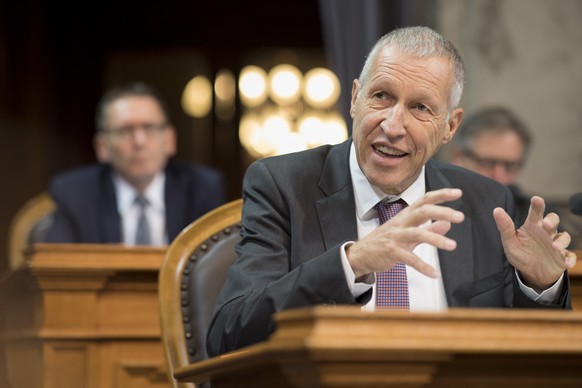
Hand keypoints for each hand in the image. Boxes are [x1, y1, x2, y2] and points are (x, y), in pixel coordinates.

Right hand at [346, 188, 464, 278]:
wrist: (360, 254)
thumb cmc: (385, 241)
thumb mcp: (408, 233)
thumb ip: (428, 228)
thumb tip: (448, 223)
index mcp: (405, 215)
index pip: (425, 200)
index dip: (441, 195)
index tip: (458, 193)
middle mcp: (401, 223)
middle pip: (422, 211)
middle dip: (442, 212)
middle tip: (461, 216)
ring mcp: (395, 237)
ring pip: (418, 234)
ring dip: (436, 239)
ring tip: (453, 245)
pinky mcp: (391, 252)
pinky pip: (410, 259)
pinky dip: (423, 267)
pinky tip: (435, 274)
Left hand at [493, 196, 576, 291]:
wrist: (531, 273)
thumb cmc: (521, 254)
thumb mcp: (510, 242)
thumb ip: (505, 227)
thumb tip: (496, 210)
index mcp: (532, 226)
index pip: (535, 213)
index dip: (537, 205)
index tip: (536, 199)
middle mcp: (546, 232)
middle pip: (553, 221)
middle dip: (551, 220)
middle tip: (546, 223)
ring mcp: (555, 244)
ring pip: (563, 237)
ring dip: (561, 241)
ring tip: (555, 247)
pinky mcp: (562, 256)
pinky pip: (569, 255)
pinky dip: (570, 258)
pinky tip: (566, 263)